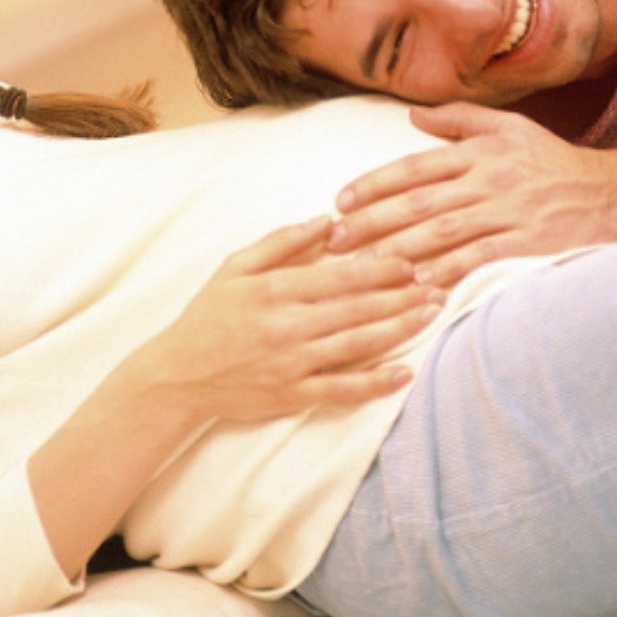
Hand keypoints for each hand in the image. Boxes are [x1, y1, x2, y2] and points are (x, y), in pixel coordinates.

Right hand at [135, 217, 441, 425]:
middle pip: (357, 308)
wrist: (177, 376)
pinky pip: (342, 390)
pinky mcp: (292, 395)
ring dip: (399, 329)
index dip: (380, 268)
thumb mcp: (234, 267)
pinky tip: (405, 373)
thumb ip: (280, 243)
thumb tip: (325, 221)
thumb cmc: (208, 315)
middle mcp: (286, 325)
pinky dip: (375, 383)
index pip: (339, 275)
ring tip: (432, 315)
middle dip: (402, 295)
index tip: (411, 260)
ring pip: (357, 345)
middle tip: (438, 284)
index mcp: (274, 289)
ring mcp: (291, 363)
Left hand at [328, 103, 616, 287]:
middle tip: (333, 241)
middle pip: (417, 203)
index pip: (414, 167)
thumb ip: (459, 120)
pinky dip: (447, 272)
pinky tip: (417, 287)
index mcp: (478, 152)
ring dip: (398, 250)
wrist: (614, 191)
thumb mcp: (509, 127)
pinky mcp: (525, 243)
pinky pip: (478, 259)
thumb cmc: (554, 160)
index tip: (339, 202)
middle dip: (370, 222)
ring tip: (361, 266)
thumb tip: (412, 115)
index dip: (373, 185)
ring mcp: (506, 213)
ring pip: (441, 232)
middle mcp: (487, 180)